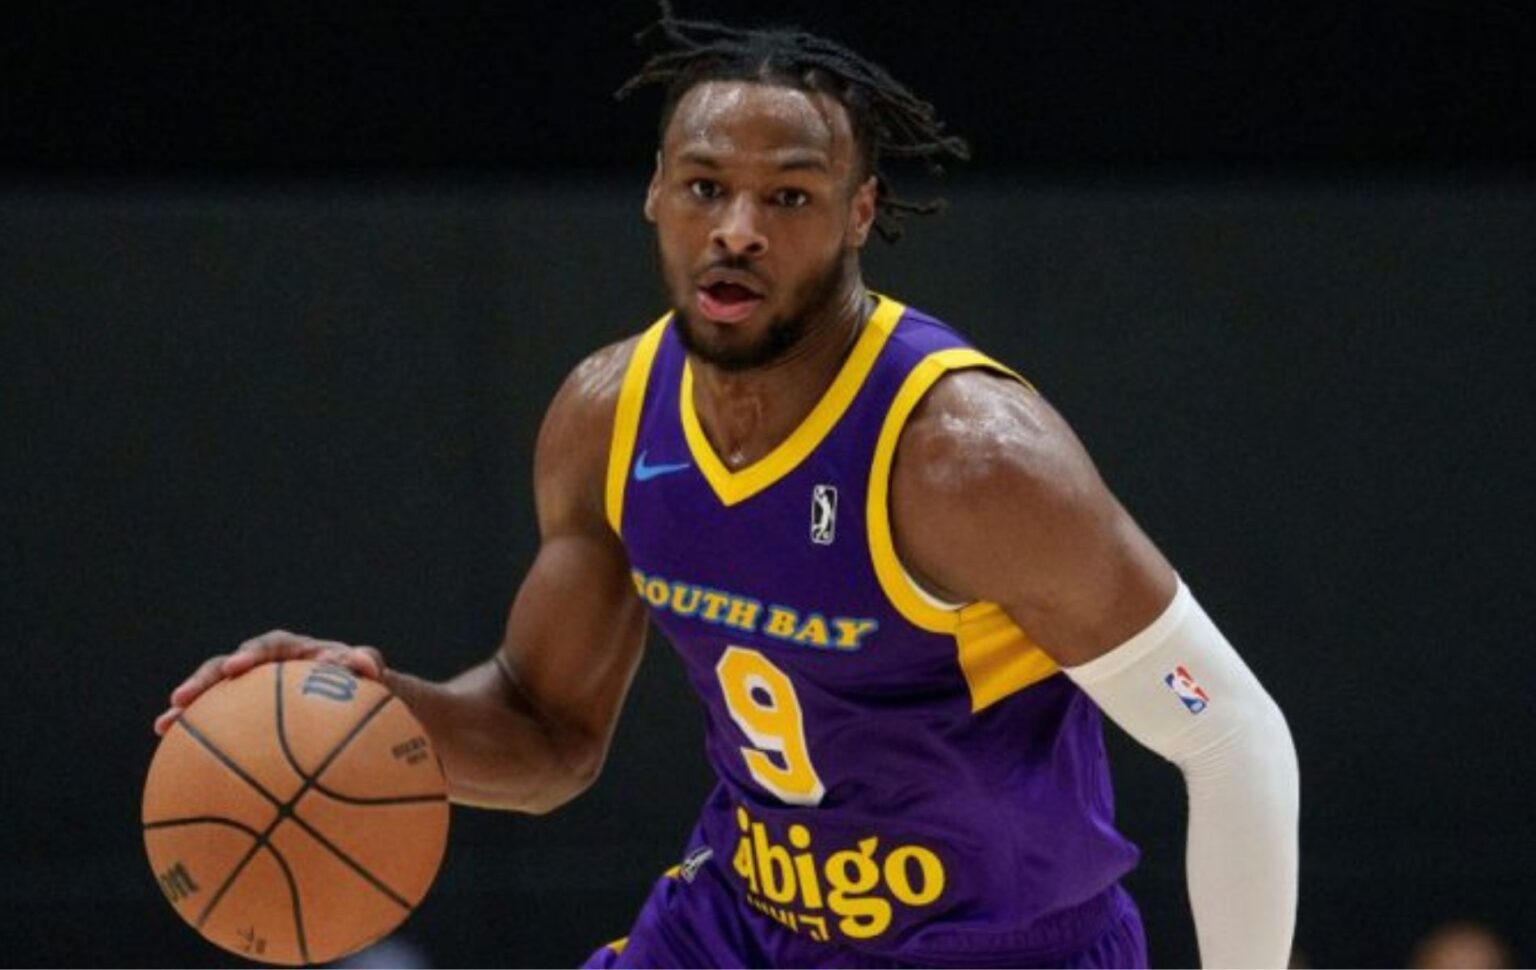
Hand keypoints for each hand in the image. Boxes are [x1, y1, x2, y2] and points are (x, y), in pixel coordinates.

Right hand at [153, 629, 386, 735]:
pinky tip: (178, 763)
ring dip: (187, 709)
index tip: (237, 668)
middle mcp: (266, 667)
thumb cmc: (366, 685)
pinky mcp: (246, 717)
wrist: (360, 704)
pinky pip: (219, 726)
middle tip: (180, 698)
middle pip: (226, 668)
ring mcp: (252, 692)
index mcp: (293, 650)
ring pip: (214, 697)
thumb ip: (368, 663)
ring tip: (163, 726)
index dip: (250, 654)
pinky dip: (199, 738)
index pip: (267, 647)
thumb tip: (366, 663)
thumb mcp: (372, 673)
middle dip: (203, 680)